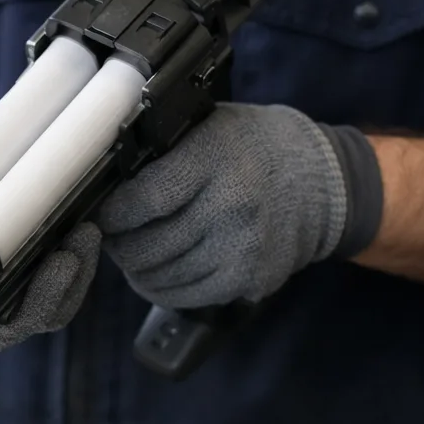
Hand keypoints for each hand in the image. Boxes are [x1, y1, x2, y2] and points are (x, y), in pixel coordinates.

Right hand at [0, 108, 101, 354]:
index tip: (12, 305)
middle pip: (7, 327)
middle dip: (43, 301)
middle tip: (65, 261)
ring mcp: (1, 283)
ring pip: (41, 310)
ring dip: (69, 283)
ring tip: (84, 237)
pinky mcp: (32, 265)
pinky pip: (61, 286)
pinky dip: (79, 267)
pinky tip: (86, 234)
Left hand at [97, 103, 354, 307]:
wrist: (323, 181)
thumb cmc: (252, 148)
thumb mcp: (209, 127)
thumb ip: (161, 151)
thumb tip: (102, 182)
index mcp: (215, 158)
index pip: (142, 200)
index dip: (111, 215)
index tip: (100, 215)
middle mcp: (231, 205)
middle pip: (145, 246)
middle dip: (118, 246)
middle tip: (113, 237)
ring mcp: (243, 247)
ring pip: (159, 277)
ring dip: (137, 270)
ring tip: (136, 253)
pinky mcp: (250, 279)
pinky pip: (184, 296)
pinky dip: (162, 288)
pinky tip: (160, 272)